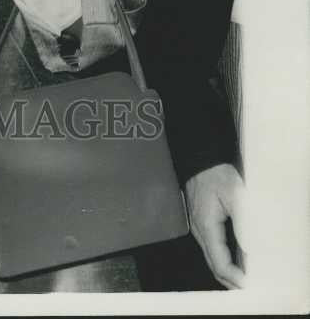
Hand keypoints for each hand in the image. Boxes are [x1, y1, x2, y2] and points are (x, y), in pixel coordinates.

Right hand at [185, 163, 245, 288]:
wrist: (201, 161)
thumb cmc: (216, 174)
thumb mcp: (234, 194)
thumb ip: (242, 221)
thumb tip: (250, 249)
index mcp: (206, 226)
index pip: (219, 263)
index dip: (235, 278)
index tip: (250, 286)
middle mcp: (200, 232)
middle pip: (215, 267)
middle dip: (233, 282)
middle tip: (252, 290)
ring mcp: (200, 230)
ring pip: (213, 261)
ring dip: (230, 275)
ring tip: (248, 282)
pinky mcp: (203, 226)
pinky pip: (214, 252)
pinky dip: (226, 263)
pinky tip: (239, 265)